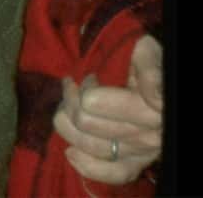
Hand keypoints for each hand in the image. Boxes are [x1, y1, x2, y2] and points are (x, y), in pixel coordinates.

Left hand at [55, 35, 163, 183]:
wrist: (157, 81)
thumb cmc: (143, 62)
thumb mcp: (145, 53)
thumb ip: (149, 70)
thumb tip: (153, 98)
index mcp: (152, 108)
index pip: (91, 103)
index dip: (84, 87)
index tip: (89, 77)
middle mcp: (150, 135)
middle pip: (84, 122)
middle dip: (71, 101)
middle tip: (75, 87)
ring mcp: (141, 152)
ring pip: (88, 145)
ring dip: (70, 124)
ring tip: (72, 107)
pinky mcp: (135, 165)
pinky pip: (110, 174)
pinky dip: (87, 166)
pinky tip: (71, 153)